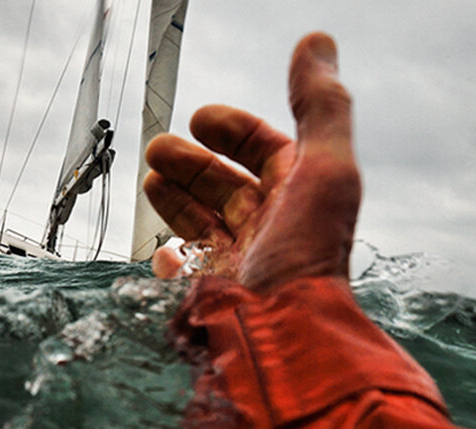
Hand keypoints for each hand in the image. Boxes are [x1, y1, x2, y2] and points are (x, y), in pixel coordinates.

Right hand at [143, 33, 359, 290]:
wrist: (284, 339)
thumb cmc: (306, 257)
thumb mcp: (325, 168)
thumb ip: (322, 104)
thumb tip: (317, 41)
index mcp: (303, 197)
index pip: (266, 150)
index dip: (234, 129)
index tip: (199, 118)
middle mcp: (275, 231)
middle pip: (228, 185)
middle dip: (192, 163)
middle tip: (157, 148)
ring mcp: (245, 266)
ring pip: (205, 224)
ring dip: (176, 198)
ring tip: (150, 180)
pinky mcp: (218, 299)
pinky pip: (191, 270)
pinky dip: (173, 252)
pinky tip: (163, 247)